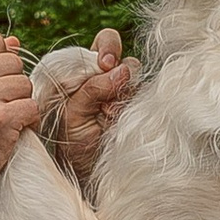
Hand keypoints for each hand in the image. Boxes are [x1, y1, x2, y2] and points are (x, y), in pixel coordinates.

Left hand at [50, 29, 138, 184]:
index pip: (96, 46)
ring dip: (125, 85)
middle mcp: (103, 76)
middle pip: (115, 47)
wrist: (94, 173)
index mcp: (80, 74)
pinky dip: (137, 100)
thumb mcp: (74, 116)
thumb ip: (91, 90)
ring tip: (111, 112)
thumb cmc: (75, 144)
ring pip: (134, 69)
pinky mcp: (140, 102)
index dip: (104, 49)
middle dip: (116, 55)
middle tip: (114, 70)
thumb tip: (122, 69)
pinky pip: (146, 91)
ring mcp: (124, 88)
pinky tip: (124, 117)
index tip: (105, 63)